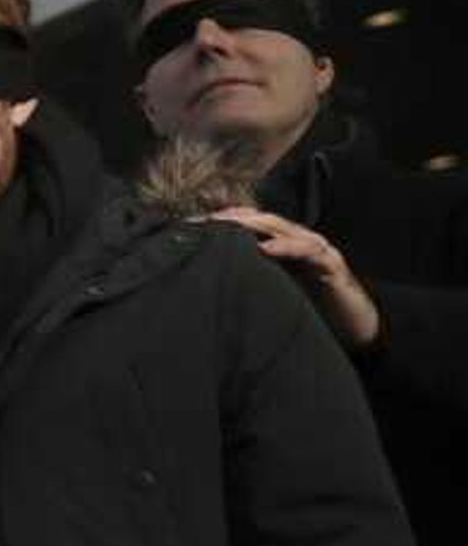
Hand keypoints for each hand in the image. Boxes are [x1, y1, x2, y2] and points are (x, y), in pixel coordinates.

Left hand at [211, 207, 380, 350]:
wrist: (356, 326)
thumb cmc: (311, 308)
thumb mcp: (272, 290)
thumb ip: (248, 278)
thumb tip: (208, 280)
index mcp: (282, 245)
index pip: (248, 225)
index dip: (221, 222)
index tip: (189, 226)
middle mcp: (297, 241)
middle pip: (260, 220)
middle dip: (230, 219)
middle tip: (201, 222)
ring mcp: (316, 249)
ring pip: (281, 228)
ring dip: (253, 225)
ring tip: (226, 226)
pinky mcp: (332, 265)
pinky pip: (307, 250)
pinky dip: (285, 247)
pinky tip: (264, 248)